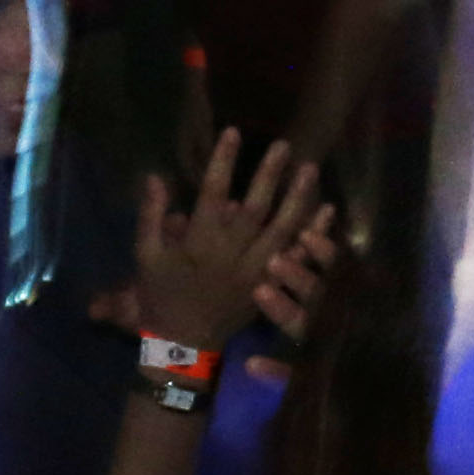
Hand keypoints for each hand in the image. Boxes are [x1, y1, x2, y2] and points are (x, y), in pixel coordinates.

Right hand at [124, 135, 339, 359]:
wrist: (184, 343)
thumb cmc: (161, 295)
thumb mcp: (145, 256)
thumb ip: (151, 215)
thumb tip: (155, 176)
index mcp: (199, 244)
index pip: (212, 194)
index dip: (222, 162)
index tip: (234, 132)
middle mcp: (232, 254)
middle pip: (255, 208)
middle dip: (269, 175)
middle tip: (284, 145)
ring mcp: (257, 270)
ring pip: (282, 229)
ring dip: (299, 198)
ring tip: (311, 168)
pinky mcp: (272, 284)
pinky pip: (298, 257)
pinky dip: (315, 234)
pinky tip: (328, 209)